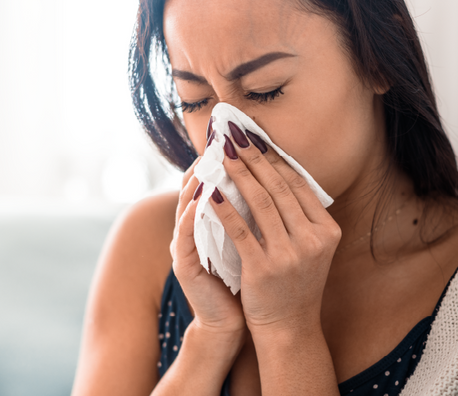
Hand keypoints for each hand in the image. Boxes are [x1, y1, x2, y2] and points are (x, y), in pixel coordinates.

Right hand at [170, 156, 246, 341]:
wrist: (234, 319)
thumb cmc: (247, 275)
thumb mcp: (252, 237)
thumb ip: (253, 211)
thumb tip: (274, 180)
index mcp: (210, 220)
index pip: (212, 180)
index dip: (223, 160)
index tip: (238, 139)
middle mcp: (193, 228)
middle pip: (196, 185)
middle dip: (210, 161)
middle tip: (222, 138)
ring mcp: (184, 246)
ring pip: (187, 204)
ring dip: (198, 180)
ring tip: (211, 159)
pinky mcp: (183, 266)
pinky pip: (185, 235)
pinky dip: (191, 215)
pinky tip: (202, 198)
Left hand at [209, 125, 341, 334]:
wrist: (289, 327)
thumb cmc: (295, 282)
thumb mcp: (310, 247)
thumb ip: (300, 215)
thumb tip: (275, 172)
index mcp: (326, 230)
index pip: (297, 184)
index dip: (274, 159)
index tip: (256, 140)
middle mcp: (313, 239)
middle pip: (278, 188)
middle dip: (254, 158)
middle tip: (235, 137)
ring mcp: (290, 255)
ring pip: (260, 203)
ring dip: (238, 175)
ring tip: (222, 156)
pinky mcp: (264, 268)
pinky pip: (240, 230)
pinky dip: (224, 209)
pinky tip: (210, 192)